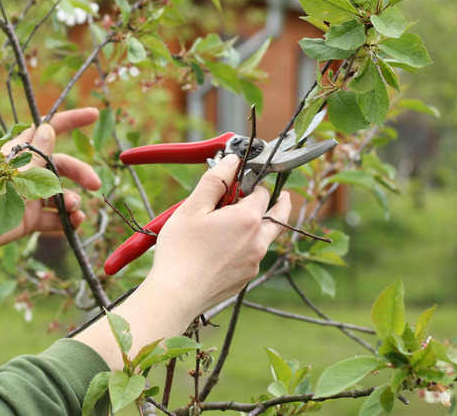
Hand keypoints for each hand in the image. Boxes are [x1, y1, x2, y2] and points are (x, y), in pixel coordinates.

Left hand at [0, 108, 101, 256]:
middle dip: (81, 173)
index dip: (71, 121)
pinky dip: (67, 221)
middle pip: (63, 166)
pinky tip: (75, 223)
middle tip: (95, 184)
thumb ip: (34, 155)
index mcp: (20, 153)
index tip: (94, 115)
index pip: (49, 131)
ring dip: (73, 200)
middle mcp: (27, 173)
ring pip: (61, 194)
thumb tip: (49, 127)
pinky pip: (55, 218)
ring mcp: (29, 196)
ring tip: (74, 208)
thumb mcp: (11, 171)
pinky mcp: (29, 220)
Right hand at [75, 154, 290, 368]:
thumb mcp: (192, 208)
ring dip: (260, 226)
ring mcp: (254, 263)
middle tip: (279, 195)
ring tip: (241, 221)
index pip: (263, 192)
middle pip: (279, 216)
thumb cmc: (181, 251)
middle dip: (280, 203)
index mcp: (248, 219)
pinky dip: (246, 247)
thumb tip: (232, 160)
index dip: (253, 183)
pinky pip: (253, 257)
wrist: (176, 295)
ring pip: (265, 239)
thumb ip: (215, 180)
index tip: (242, 180)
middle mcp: (258, 241)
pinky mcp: (245, 279)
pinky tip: (224, 247)